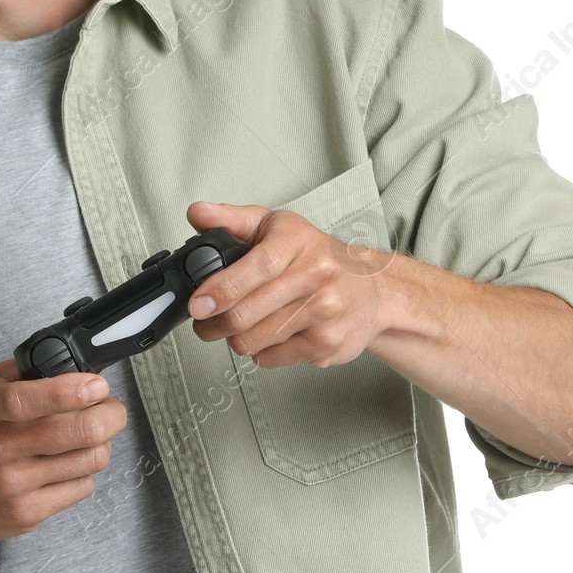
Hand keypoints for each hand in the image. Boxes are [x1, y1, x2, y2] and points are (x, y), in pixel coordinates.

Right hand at [0, 358, 126, 544]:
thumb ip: (20, 375)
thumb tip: (71, 365)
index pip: (26, 400)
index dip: (70, 391)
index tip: (97, 385)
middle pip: (77, 432)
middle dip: (110, 415)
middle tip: (111, 408)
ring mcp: (12, 487)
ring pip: (90, 460)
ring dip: (101, 443)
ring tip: (89, 435)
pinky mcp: (24, 515)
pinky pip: (81, 488)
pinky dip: (83, 471)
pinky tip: (66, 464)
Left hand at [181, 201, 395, 368]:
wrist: (374, 290)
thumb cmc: (318, 256)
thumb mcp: (276, 226)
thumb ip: (232, 220)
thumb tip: (198, 213)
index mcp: (298, 242)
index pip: (257, 267)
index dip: (221, 289)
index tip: (198, 304)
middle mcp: (317, 275)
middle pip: (248, 313)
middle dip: (213, 324)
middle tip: (205, 322)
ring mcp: (325, 313)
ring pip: (254, 340)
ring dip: (235, 338)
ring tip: (238, 326)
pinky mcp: (327, 345)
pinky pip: (272, 359)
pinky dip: (261, 351)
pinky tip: (270, 334)